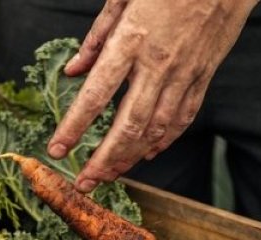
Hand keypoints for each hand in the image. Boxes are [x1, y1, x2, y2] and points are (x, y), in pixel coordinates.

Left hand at [46, 0, 256, 192]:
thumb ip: (97, 36)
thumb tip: (73, 71)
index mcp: (132, 40)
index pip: (96, 95)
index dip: (74, 127)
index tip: (57, 150)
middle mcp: (158, 64)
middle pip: (127, 126)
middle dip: (103, 160)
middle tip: (85, 183)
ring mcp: (184, 74)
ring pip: (155, 129)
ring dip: (130, 158)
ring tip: (110, 175)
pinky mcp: (203, 77)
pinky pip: (182, 118)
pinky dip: (164, 141)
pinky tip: (148, 153)